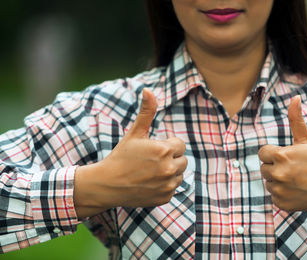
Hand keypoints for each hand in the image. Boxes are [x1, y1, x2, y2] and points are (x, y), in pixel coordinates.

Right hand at [74, 89, 186, 216]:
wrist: (107, 184)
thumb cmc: (121, 156)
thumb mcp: (134, 133)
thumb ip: (146, 112)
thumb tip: (148, 90)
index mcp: (164, 149)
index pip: (180, 144)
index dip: (167, 145)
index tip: (152, 150)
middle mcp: (169, 168)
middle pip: (182, 160)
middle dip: (170, 159)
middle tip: (150, 162)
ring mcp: (168, 185)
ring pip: (179, 175)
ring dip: (169, 173)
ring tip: (149, 172)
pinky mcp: (165, 198)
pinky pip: (173, 188)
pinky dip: (164, 186)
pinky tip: (148, 184)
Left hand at [258, 96, 306, 216]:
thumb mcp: (306, 140)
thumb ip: (296, 120)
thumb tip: (296, 97)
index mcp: (281, 156)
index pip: (263, 153)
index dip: (275, 154)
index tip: (288, 157)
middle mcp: (278, 174)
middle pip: (264, 168)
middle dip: (276, 167)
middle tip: (295, 169)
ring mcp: (280, 191)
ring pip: (268, 183)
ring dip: (278, 181)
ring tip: (297, 180)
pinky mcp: (282, 204)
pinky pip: (274, 196)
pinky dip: (283, 195)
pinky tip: (297, 191)